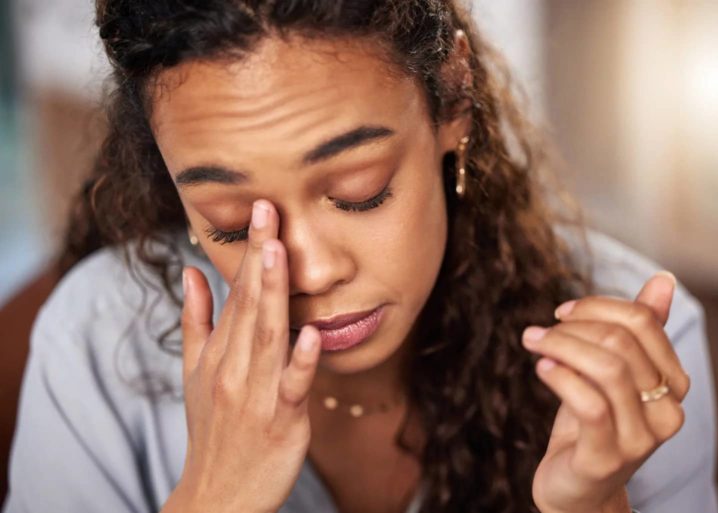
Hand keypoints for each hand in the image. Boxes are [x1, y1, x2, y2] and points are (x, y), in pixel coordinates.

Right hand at [166, 200, 321, 512]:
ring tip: (277, 252)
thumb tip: (191, 271)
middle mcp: (233, 367)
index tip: (260, 209)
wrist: (216, 494)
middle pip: (249, 304)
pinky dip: (301, 360)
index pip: (235, 293)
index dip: (249, 251)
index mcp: (217, 352)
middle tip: (269, 211)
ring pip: (266, 335)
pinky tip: (312, 333)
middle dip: (259, 256)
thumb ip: (196, 320)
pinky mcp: (281, 419)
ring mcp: (256, 393)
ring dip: (271, 293)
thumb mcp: (193, 373)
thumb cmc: (211, 428)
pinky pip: (293, 386)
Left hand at [523, 272, 690, 512]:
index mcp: (672, 384)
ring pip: (607, 368)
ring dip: (560, 346)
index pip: (644, 322)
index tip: (562, 312)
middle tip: (539, 331)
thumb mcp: (612, 373)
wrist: (577, 488)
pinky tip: (540, 368)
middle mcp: (666, 412)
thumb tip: (663, 280)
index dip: (598, 307)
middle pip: (622, 342)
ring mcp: (640, 438)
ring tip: (533, 343)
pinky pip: (589, 403)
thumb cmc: (592, 423)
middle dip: (573, 327)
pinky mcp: (606, 457)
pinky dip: (560, 376)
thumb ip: (639, 331)